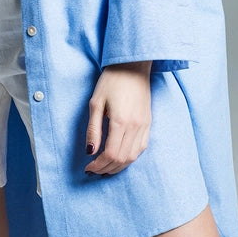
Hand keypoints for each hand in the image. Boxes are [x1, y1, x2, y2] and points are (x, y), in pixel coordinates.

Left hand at [85, 61, 151, 175]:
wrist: (133, 66)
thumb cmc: (111, 81)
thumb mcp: (96, 102)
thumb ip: (93, 129)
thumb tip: (90, 151)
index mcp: (120, 121)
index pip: (111, 154)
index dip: (98, 164)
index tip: (88, 167)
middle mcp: (135, 126)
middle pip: (122, 159)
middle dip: (107, 168)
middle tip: (94, 170)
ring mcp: (144, 125)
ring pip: (133, 156)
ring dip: (119, 166)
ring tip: (106, 167)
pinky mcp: (149, 123)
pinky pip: (141, 148)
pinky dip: (130, 157)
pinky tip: (121, 157)